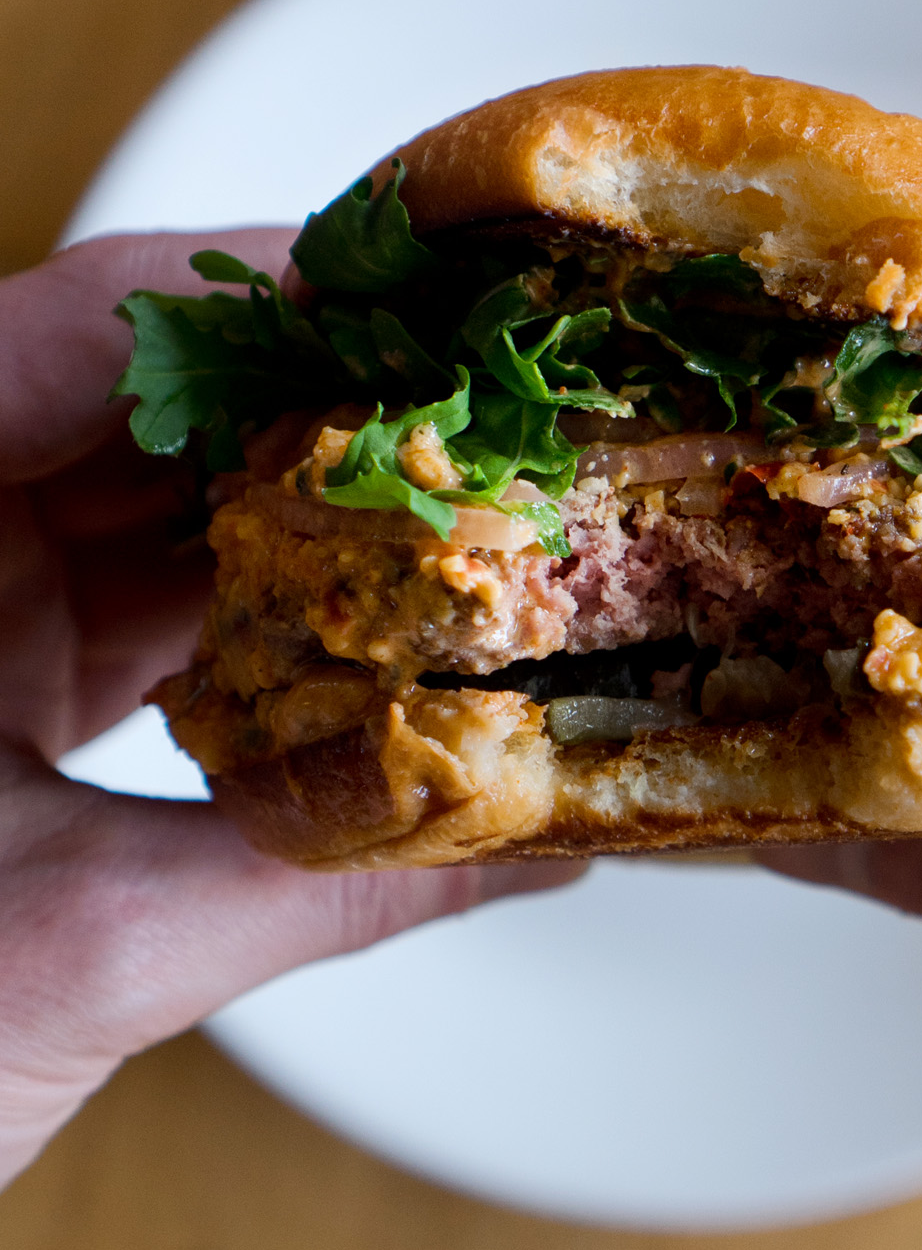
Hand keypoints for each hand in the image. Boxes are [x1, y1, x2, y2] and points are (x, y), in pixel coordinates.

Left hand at [0, 232, 571, 1186]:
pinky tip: (358, 622)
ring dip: (290, 502)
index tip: (428, 304)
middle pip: (126, 391)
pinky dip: (246, 594)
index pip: (76, 328)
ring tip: (450, 510)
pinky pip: (131, 579)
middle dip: (309, 398)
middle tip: (478, 413)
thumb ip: (318, 886)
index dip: (265, 292)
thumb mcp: (71, 957)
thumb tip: (524, 840)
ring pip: (140, 484)